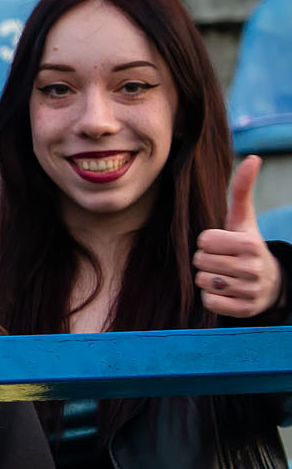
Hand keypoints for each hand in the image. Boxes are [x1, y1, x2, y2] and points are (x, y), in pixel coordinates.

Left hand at [196, 155, 282, 319]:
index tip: (223, 244)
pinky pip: (208, 301)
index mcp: (250, 243)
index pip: (203, 241)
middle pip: (200, 261)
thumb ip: (242, 190)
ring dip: (208, 278)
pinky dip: (212, 296)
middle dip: (206, 260)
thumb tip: (252, 158)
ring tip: (226, 275)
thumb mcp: (244, 219)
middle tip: (224, 261)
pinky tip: (227, 290)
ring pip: (202, 281)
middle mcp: (252, 267)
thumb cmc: (246, 245)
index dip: (208, 242)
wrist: (269, 282)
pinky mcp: (243, 310)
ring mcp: (249, 290)